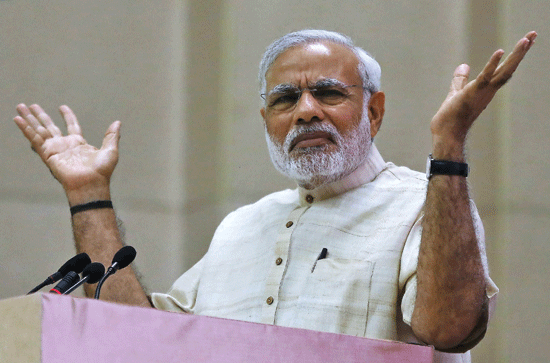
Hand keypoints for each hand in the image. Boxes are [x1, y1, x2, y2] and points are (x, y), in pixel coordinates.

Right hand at [14, 104, 120, 202]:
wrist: (91, 183)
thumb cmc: (101, 171)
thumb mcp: (110, 150)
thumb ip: (111, 136)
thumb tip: (117, 123)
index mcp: (79, 143)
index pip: (71, 125)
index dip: (67, 115)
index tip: (62, 107)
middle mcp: (65, 145)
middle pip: (50, 126)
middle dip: (41, 115)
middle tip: (31, 105)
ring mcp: (55, 149)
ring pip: (39, 130)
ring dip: (29, 118)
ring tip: (20, 106)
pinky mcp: (47, 154)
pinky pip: (34, 139)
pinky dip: (26, 129)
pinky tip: (18, 119)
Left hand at [430, 31, 536, 159]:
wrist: (446, 134)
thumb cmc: (451, 117)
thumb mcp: (456, 92)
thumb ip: (460, 79)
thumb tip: (463, 65)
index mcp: (486, 89)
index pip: (504, 69)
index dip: (514, 56)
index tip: (525, 42)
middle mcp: (489, 90)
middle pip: (509, 68)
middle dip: (521, 51)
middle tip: (533, 34)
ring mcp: (483, 92)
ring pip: (504, 71)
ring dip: (515, 56)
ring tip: (527, 39)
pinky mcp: (474, 92)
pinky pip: (485, 77)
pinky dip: (492, 64)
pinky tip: (500, 51)